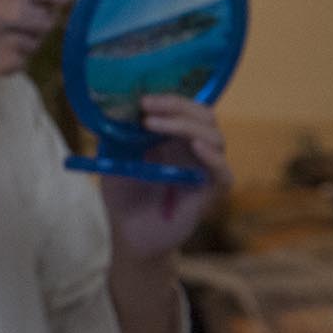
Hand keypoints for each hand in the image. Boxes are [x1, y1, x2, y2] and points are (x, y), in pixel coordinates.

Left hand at [101, 93, 231, 257]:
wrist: (129, 234)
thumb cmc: (124, 196)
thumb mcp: (114, 159)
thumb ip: (117, 134)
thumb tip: (110, 105)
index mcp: (174, 138)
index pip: (184, 108)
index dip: (168, 99)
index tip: (142, 99)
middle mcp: (193, 149)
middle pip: (204, 116)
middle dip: (177, 106)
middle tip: (147, 105)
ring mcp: (204, 170)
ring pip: (215, 138)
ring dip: (185, 126)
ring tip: (153, 125)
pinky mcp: (210, 193)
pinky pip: (223, 173)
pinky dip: (212, 157)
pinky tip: (195, 146)